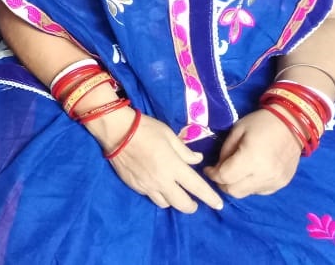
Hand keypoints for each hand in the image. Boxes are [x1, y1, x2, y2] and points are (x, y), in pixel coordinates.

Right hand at [94, 110, 223, 213]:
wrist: (116, 130)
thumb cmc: (145, 128)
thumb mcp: (168, 135)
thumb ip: (185, 151)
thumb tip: (197, 159)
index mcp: (174, 166)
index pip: (197, 188)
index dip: (210, 198)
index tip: (218, 204)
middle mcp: (162, 181)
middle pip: (182, 204)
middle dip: (192, 206)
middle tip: (195, 201)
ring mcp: (147, 186)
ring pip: (166, 204)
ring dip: (174, 201)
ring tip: (174, 193)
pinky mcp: (135, 186)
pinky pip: (151, 196)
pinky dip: (158, 194)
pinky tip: (157, 185)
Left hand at [203, 108, 300, 197]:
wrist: (293, 124)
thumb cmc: (261, 123)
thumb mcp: (237, 131)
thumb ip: (225, 152)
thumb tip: (218, 168)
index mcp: (251, 159)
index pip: (225, 177)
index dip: (212, 174)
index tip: (208, 168)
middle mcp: (264, 175)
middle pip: (234, 191)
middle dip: (222, 183)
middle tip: (220, 171)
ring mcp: (275, 182)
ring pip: (246, 193)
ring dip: (236, 185)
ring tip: (236, 171)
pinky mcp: (282, 184)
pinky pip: (259, 191)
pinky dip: (250, 185)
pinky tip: (250, 172)